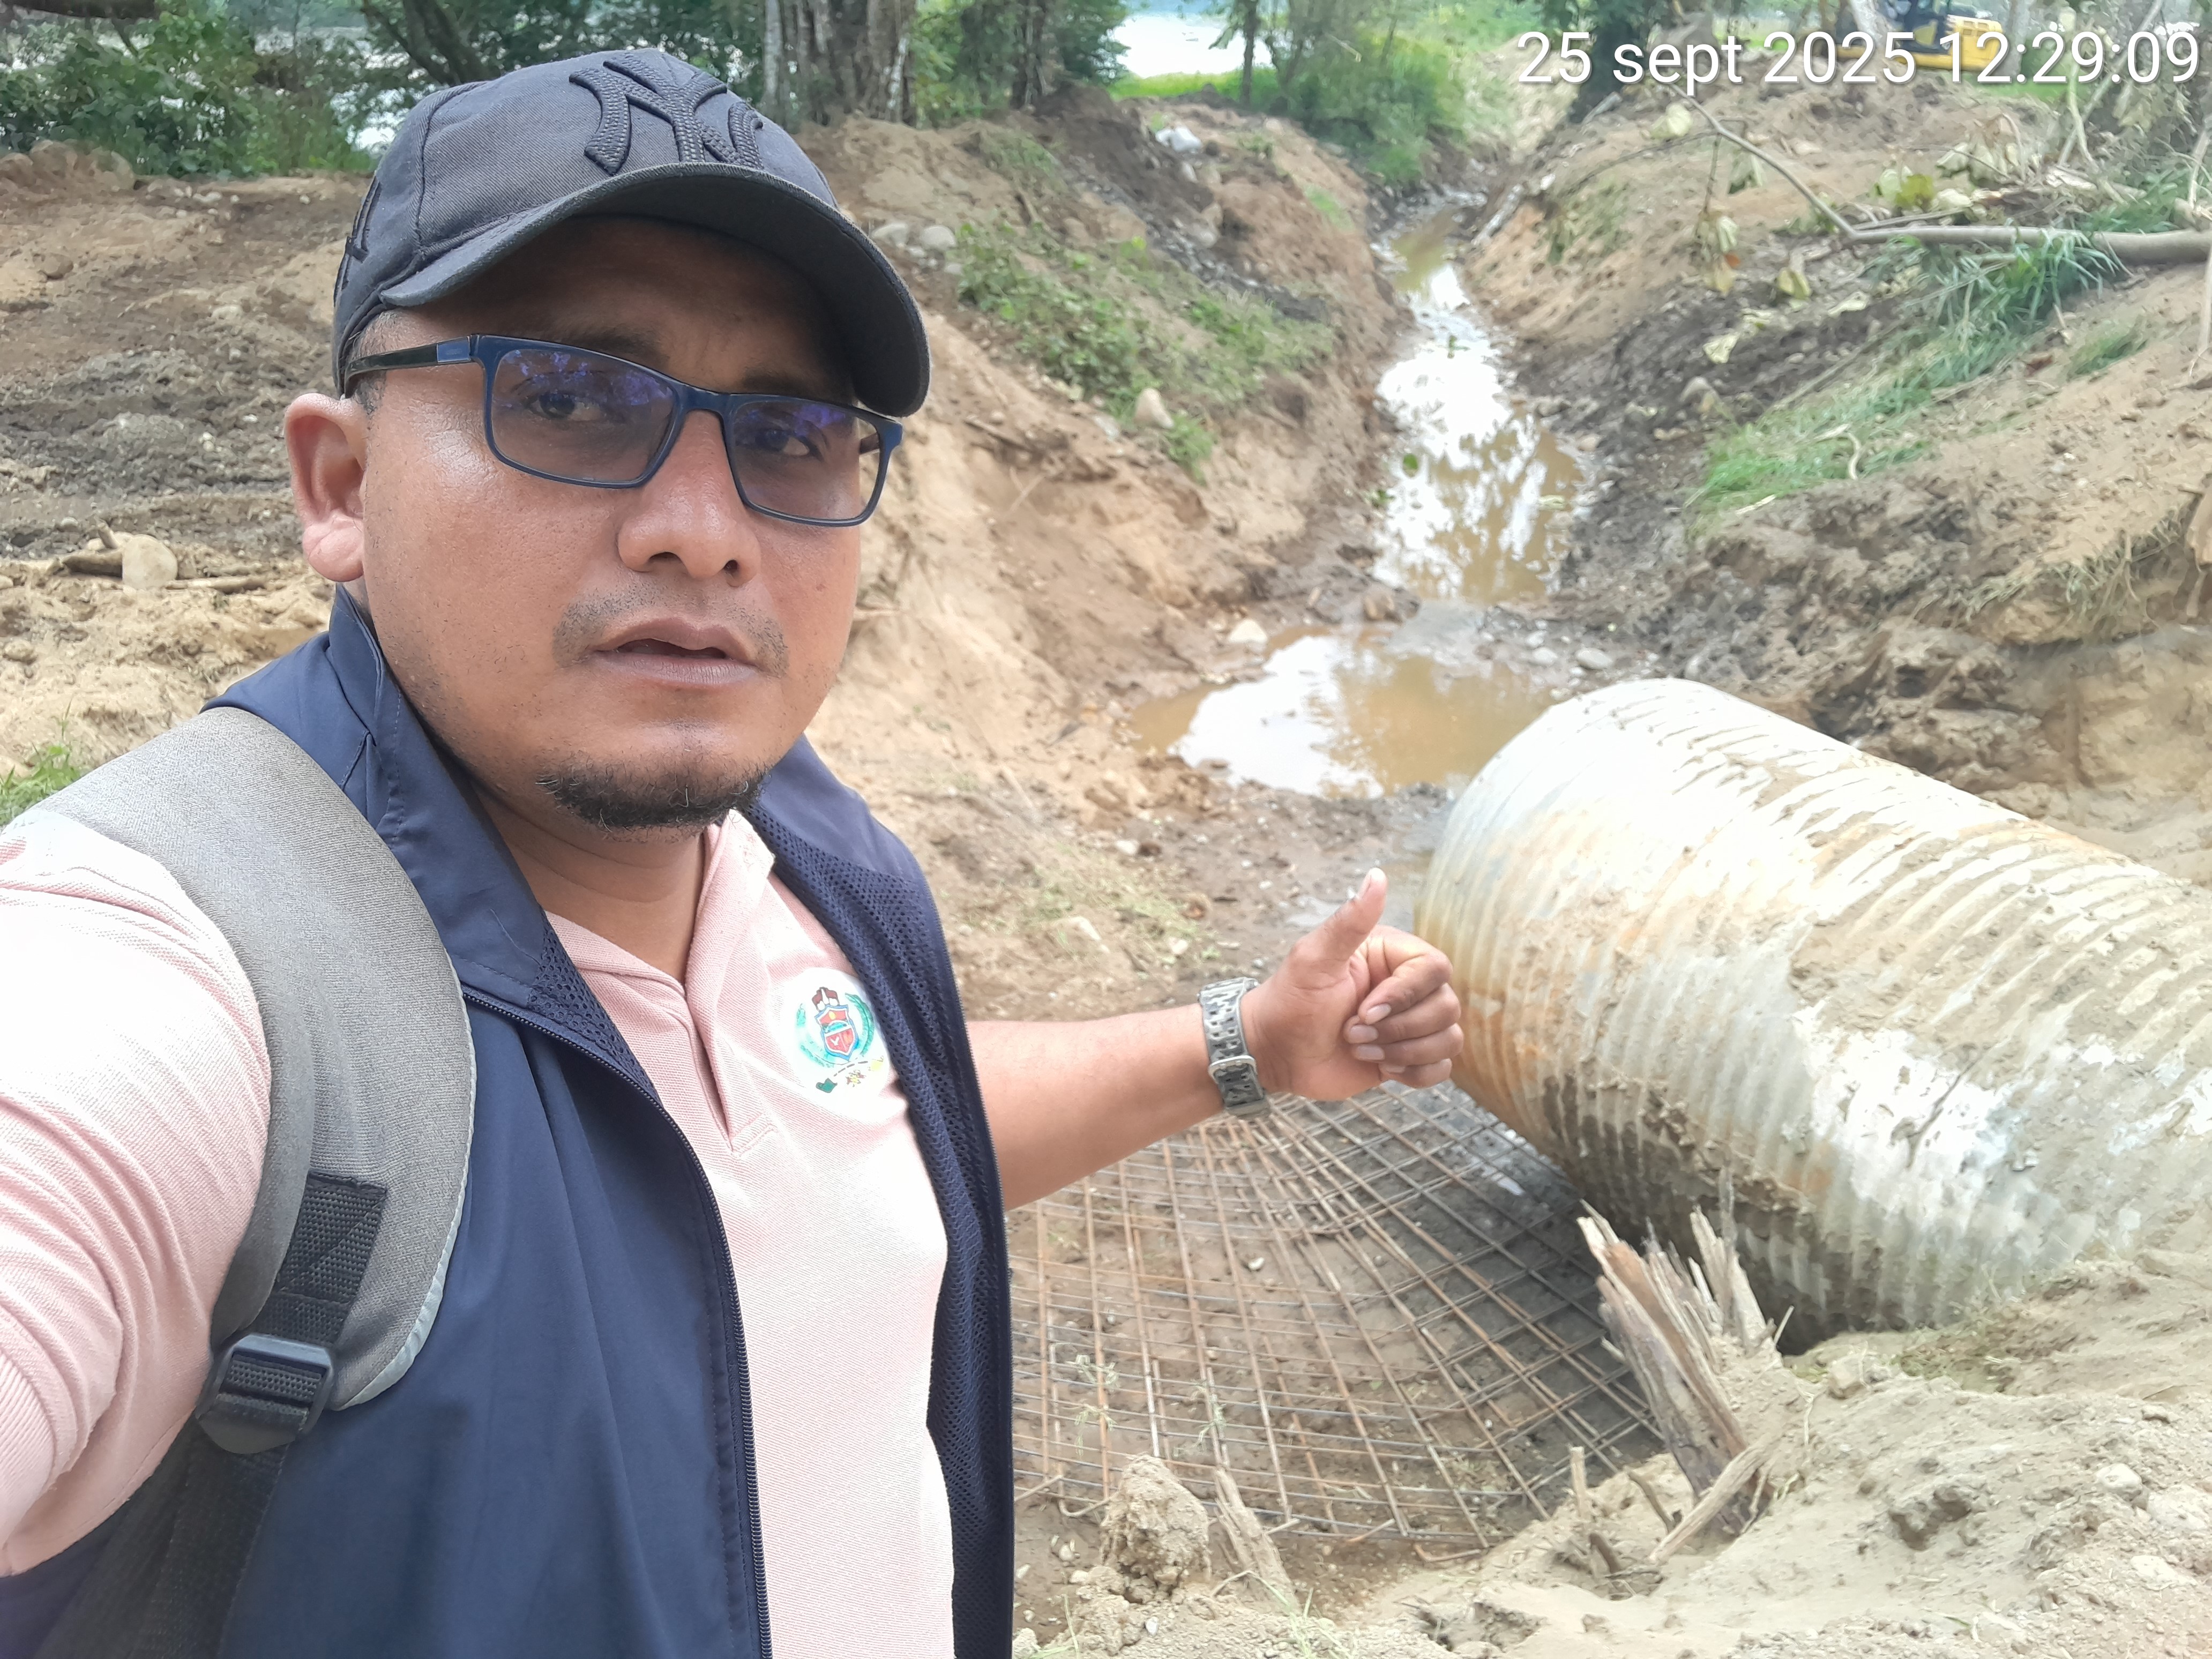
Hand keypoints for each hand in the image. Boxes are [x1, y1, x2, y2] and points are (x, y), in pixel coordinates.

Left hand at [1238, 868, 1462, 1101]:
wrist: (1275, 1053)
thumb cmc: (1289, 1001)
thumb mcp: (1315, 958)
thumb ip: (1350, 921)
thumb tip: (1377, 874)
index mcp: (1393, 956)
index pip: (1435, 969)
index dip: (1404, 995)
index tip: (1364, 1011)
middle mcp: (1408, 987)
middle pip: (1447, 1006)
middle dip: (1398, 1029)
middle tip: (1352, 1033)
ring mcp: (1410, 1023)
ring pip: (1448, 1037)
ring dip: (1403, 1052)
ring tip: (1361, 1050)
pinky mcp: (1409, 1056)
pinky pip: (1441, 1067)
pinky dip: (1416, 1073)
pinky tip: (1382, 1069)